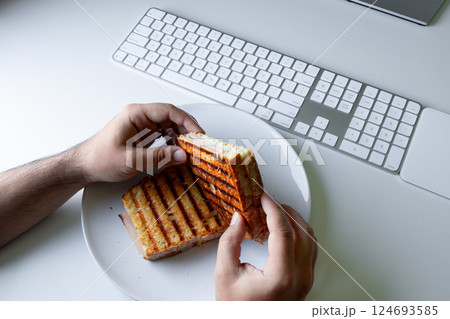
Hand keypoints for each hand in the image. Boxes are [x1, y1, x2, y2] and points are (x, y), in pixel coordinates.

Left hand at [77, 103, 203, 182]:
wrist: (85, 166)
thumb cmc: (100, 159)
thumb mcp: (131, 160)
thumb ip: (158, 157)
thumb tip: (182, 155)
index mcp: (135, 114)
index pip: (169, 111)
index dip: (187, 121)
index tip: (199, 134)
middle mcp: (140, 117)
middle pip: (172, 118)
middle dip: (187, 131)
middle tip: (199, 144)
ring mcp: (143, 126)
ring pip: (170, 127)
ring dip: (182, 138)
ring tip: (191, 151)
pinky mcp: (143, 136)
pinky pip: (164, 136)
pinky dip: (174, 144)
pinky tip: (178, 154)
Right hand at [214, 193, 316, 299]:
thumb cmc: (238, 310)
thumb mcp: (225, 275)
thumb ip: (230, 242)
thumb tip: (239, 219)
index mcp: (282, 276)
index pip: (284, 231)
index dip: (273, 209)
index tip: (263, 197)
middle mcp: (300, 279)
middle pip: (302, 231)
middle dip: (284, 211)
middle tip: (267, 202)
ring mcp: (306, 281)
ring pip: (310, 239)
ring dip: (294, 221)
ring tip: (275, 213)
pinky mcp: (305, 281)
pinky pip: (309, 249)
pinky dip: (299, 233)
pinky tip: (283, 230)